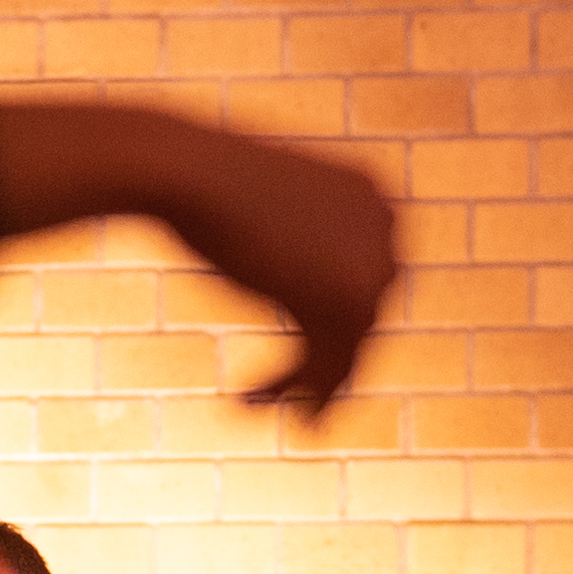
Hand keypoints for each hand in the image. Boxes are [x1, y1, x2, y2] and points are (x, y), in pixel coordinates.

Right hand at [0, 100, 400, 412]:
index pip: (367, 273)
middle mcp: (387, 227)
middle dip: (326, 355)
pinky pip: (329, 362)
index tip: (306, 350)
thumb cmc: (206, 181)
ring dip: (308, 381)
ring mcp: (372, 264)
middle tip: (284, 389)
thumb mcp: (266, 208)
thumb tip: (310, 290)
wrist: (185, 171)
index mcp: (374, 194)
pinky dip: (294, 388)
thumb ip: (300, 239)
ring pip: (350, 345)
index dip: (338, 318)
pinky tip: (250, 400)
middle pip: (365, 313)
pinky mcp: (342, 301)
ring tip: (258, 401)